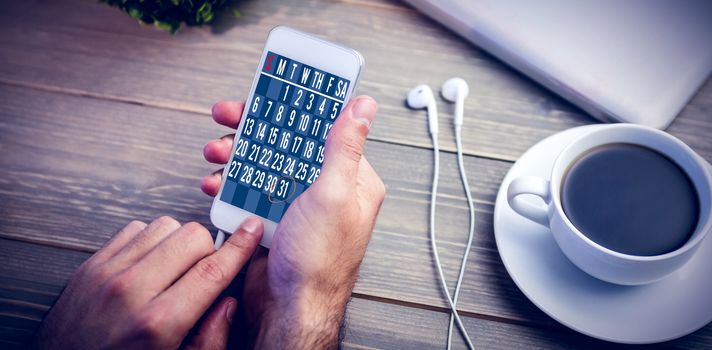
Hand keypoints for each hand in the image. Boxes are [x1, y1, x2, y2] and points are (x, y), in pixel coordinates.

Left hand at [31, 216, 262, 348]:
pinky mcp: (90, 266)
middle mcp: (131, 291)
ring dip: (178, 243)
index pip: (213, 270)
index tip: (252, 231)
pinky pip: (134, 229)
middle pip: (192, 238)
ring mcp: (106, 274)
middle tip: (205, 273)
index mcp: (159, 323)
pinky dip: (150, 241)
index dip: (240, 247)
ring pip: (165, 226)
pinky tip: (151, 265)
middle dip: (208, 250)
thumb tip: (228, 303)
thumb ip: (210, 340)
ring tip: (175, 270)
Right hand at [202, 96, 384, 348]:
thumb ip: (344, 148)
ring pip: (264, 164)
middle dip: (254, 129)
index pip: (324, 128)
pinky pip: (250, 190)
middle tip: (229, 117)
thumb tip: (363, 108)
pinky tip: (216, 182)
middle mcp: (325, 189)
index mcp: (352, 180)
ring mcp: (297, 204)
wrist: (289, 310)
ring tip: (216, 152)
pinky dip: (230, 183)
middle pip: (287, 142)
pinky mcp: (274, 219)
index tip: (271, 90)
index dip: (296, 107)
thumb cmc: (320, 262)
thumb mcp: (334, 195)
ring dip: (235, 154)